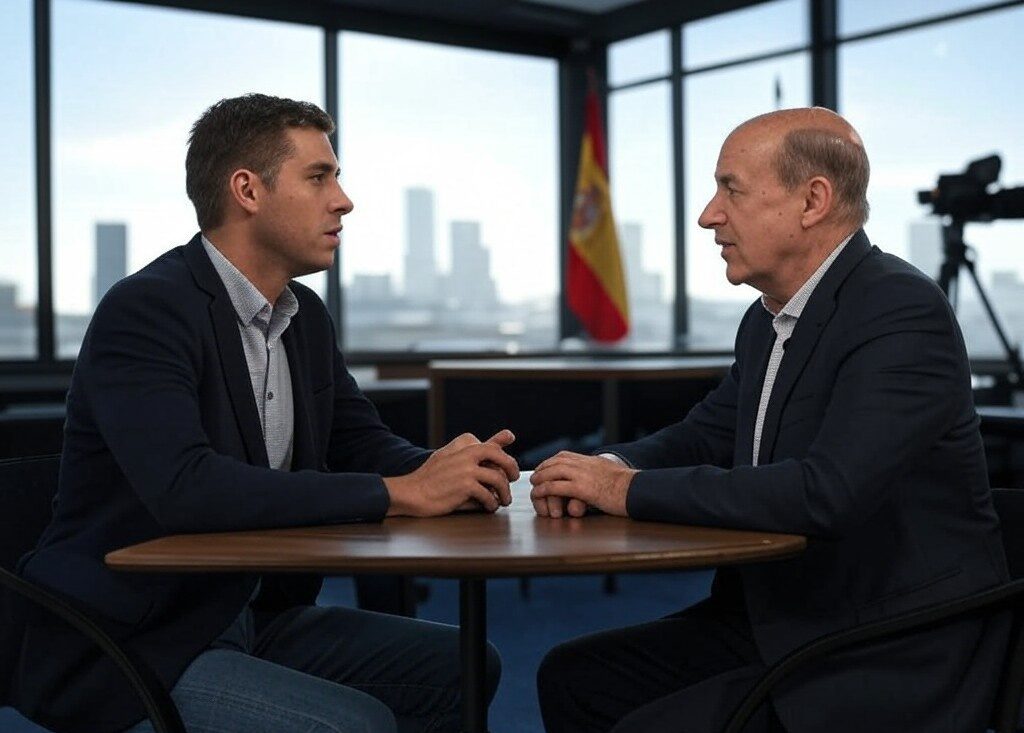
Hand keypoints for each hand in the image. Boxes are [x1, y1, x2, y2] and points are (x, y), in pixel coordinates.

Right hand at [385, 429, 518, 516]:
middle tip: (514, 479)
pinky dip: (492, 503)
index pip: (493, 447)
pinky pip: (488, 495)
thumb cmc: (432, 477)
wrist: (412, 492)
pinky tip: (489, 507)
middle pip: (501, 457)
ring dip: (505, 493)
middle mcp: (466, 454)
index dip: (504, 458)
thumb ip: (477, 449)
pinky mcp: (465, 486)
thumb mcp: (451, 457)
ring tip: (504, 500)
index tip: (508, 468)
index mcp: (463, 445)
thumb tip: (509, 435)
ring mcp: (466, 469)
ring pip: (498, 479)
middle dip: (511, 469)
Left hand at [529, 451, 636, 517]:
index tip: (545, 467)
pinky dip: (545, 489)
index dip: (551, 461)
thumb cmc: (630, 488)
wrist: (638, 490)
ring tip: (534, 483)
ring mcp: (584, 476)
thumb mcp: (613, 475)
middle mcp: (586, 465)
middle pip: (557, 461)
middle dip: (543, 467)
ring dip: (540, 477)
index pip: (565, 456)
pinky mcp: (583, 489)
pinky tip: (538, 493)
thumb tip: (597, 480)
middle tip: (535, 475)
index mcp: (592, 461)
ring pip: (554, 471)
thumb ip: (601, 474)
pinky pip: (557, 487)